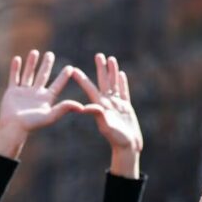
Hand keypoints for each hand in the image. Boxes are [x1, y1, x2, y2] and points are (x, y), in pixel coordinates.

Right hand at [0, 50, 82, 158]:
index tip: (70, 67)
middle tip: (50, 54)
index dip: (63, 77)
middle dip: (46, 65)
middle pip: (42, 76)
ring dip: (31, 63)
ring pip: (28, 74)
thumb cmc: (32, 124)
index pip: (57, 85)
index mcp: (46, 99)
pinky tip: (17, 59)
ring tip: (35, 52)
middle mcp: (35, 94)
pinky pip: (14, 78)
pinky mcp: (12, 92)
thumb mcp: (50, 116)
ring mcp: (23, 93)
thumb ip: (64, 109)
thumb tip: (82, 107)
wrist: (13, 128)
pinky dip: (15, 69)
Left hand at [72, 54, 143, 177]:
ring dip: (112, 72)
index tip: (73, 70)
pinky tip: (121, 74)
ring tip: (111, 59)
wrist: (128, 146)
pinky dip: (122, 82)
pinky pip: (124, 91)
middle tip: (98, 55)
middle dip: (101, 69)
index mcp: (100, 106)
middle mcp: (107, 103)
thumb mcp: (106, 126)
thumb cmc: (116, 138)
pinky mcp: (126, 107)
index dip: (82, 79)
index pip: (90, 89)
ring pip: (114, 84)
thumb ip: (98, 115)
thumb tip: (85, 108)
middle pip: (103, 82)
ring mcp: (117, 104)